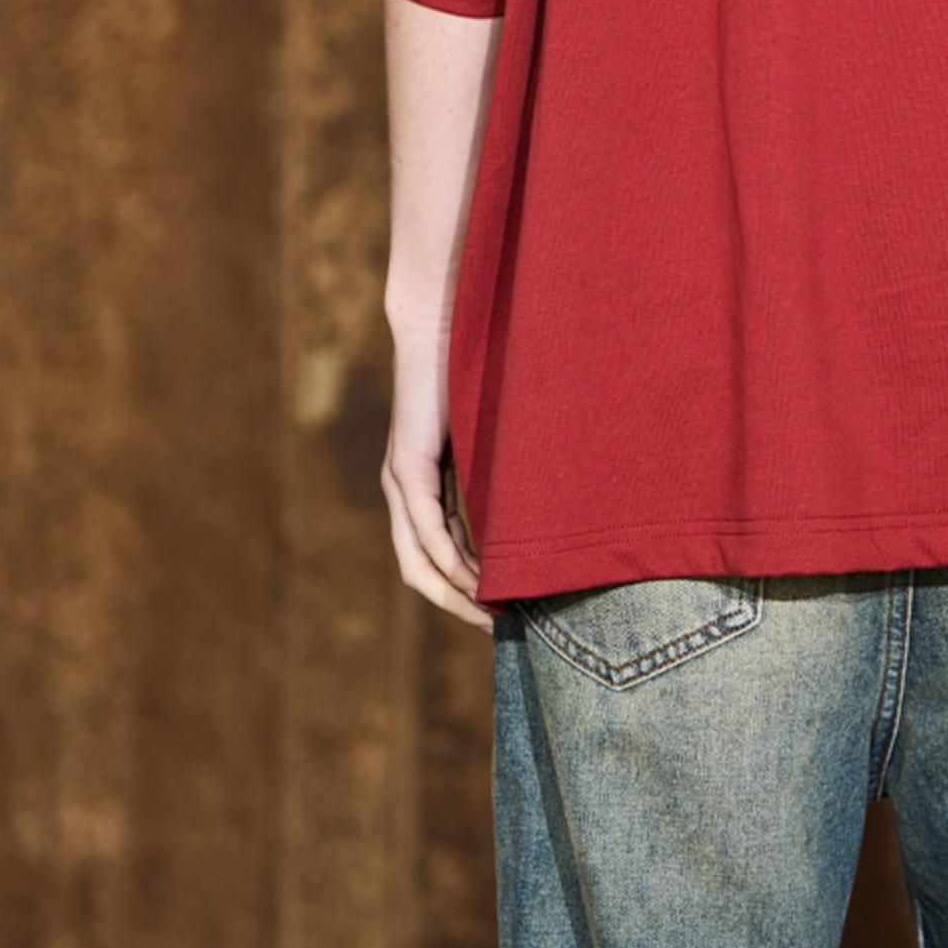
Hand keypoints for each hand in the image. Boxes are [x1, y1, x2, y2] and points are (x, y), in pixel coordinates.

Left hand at [381, 314, 495, 632]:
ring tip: (494, 616)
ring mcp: (400, 480)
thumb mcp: (497, 434)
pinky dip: (451, 558)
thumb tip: (547, 502)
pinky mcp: (407, 465)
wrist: (443, 316)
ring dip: (455, 594)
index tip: (505, 613)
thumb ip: (506, 469)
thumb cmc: (477, 366)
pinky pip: (427, 528)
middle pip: (421, 573)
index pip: (438, 557)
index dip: (466, 591)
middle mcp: (404, 491)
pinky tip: (479, 579)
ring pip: (419, 561)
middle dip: (459, 607)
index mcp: (424, 486)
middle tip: (500, 631)